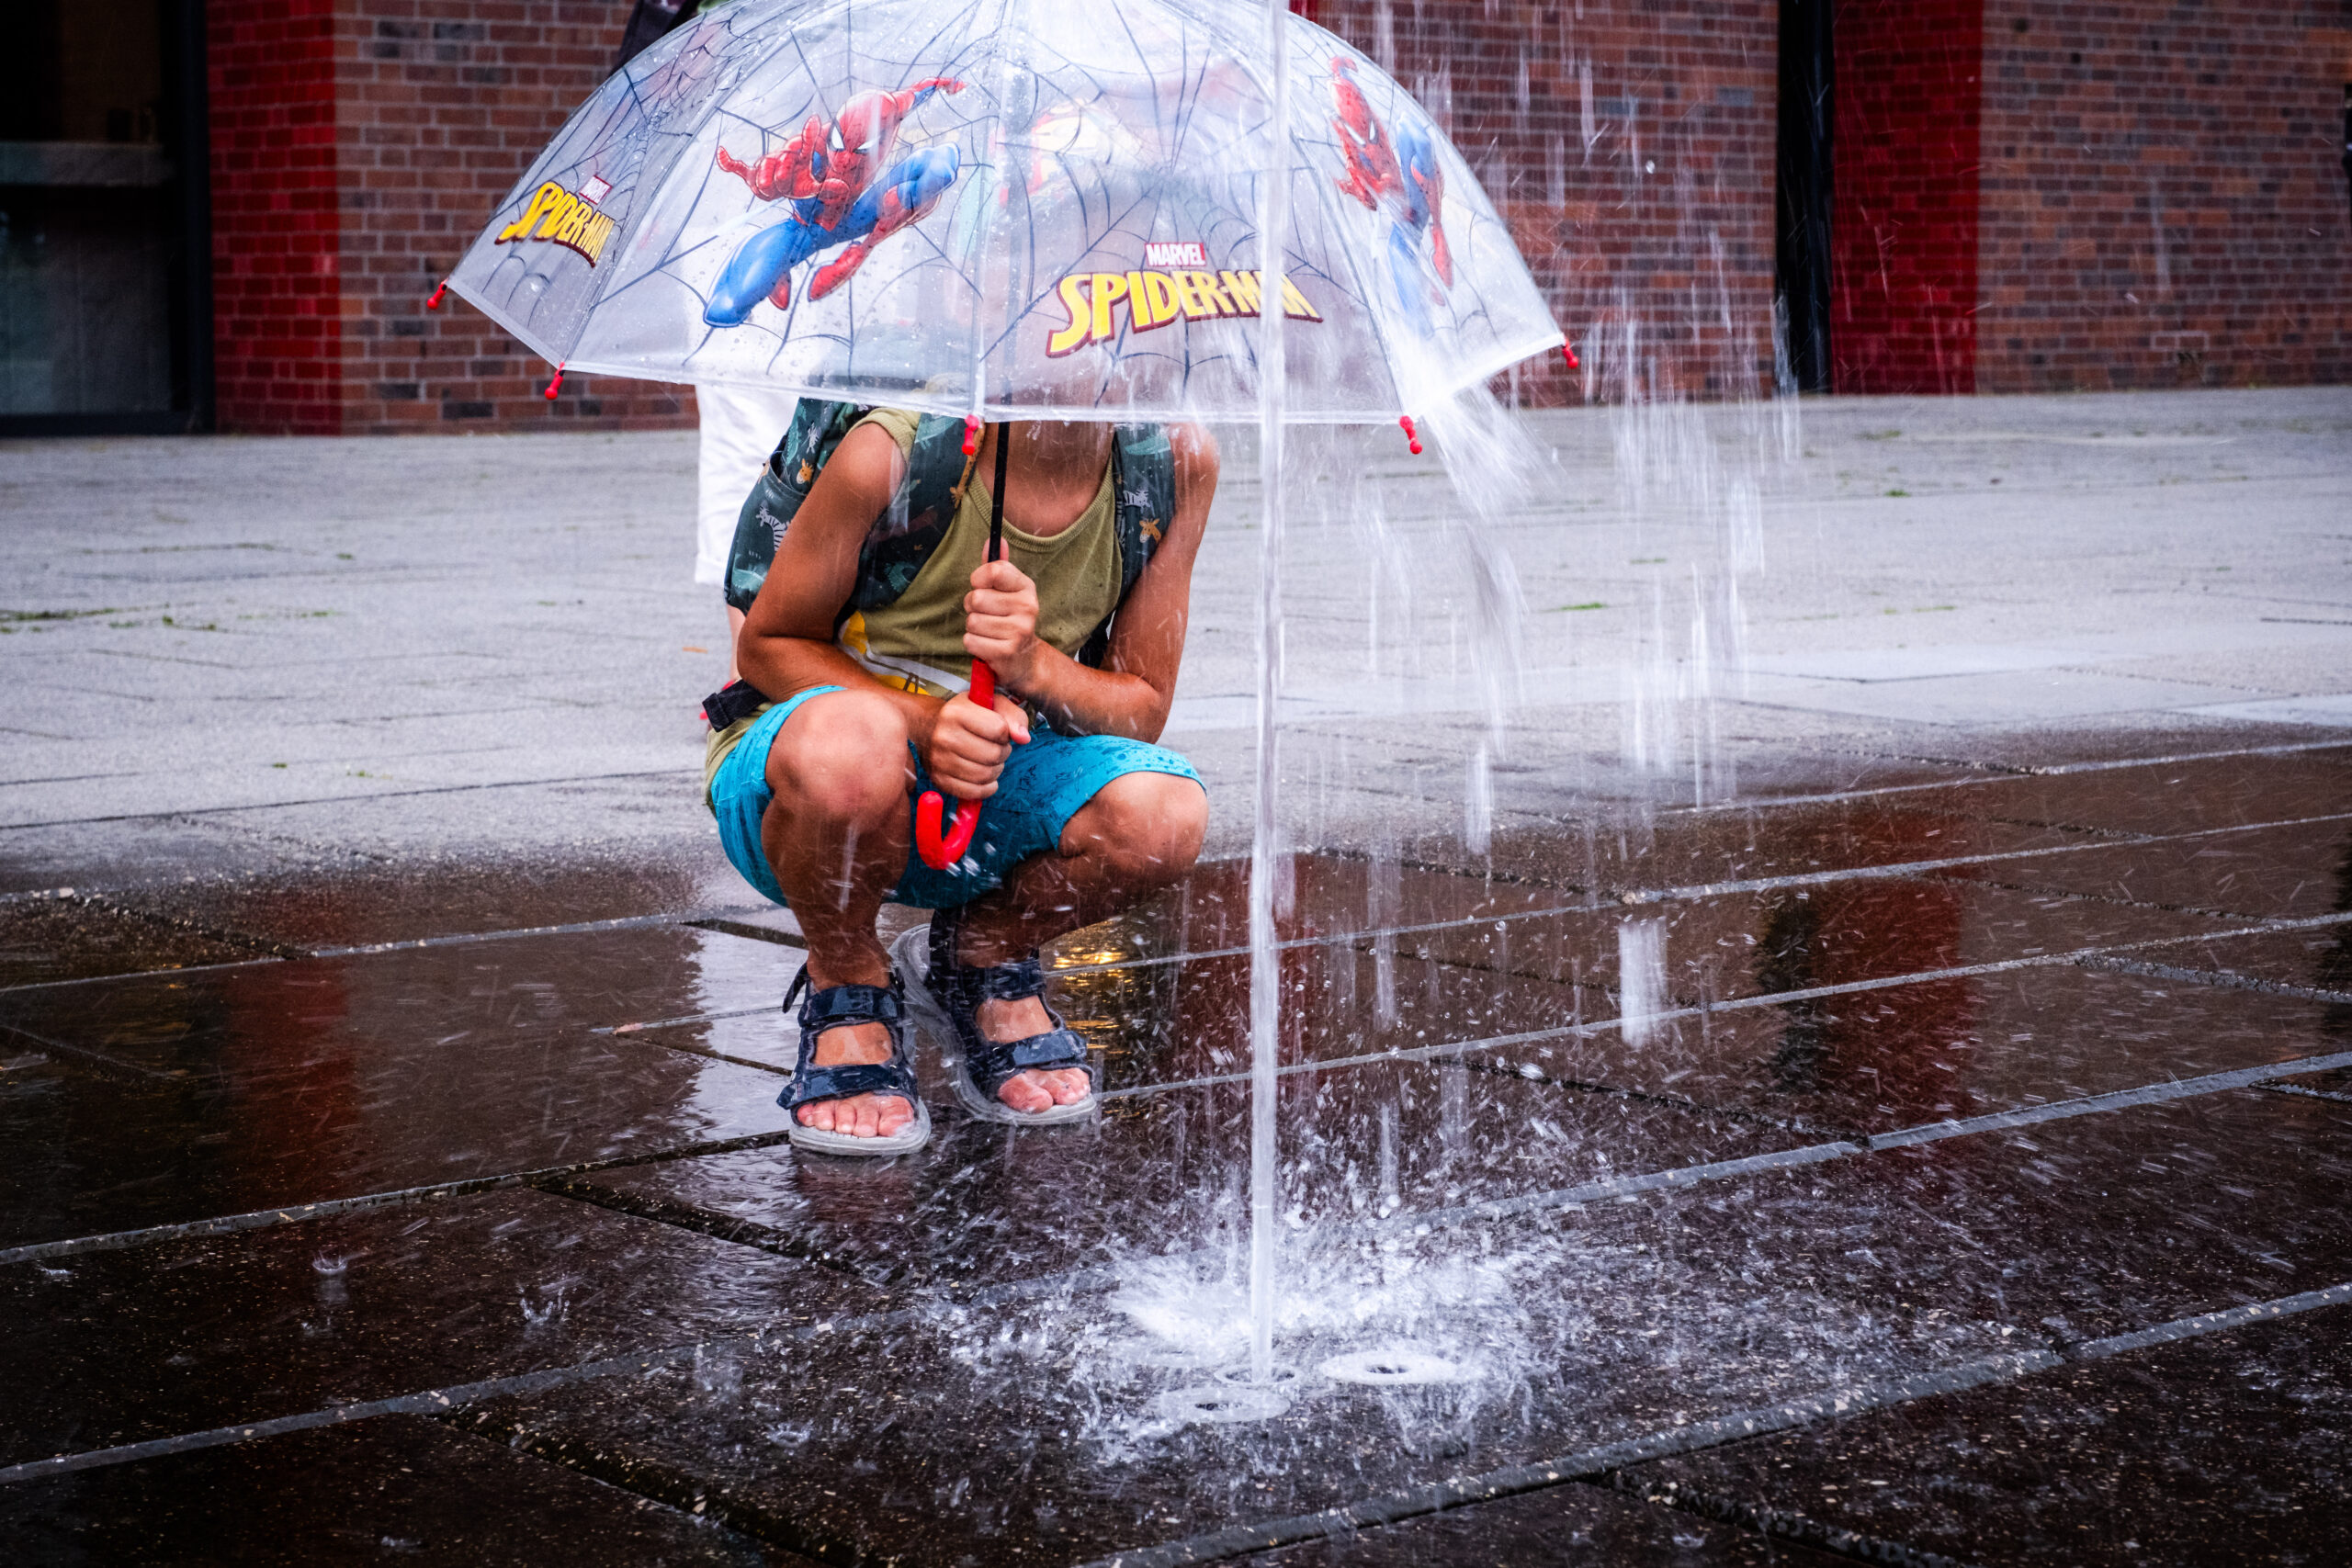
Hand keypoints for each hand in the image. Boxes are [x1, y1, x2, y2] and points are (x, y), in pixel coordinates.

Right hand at [924, 689, 1029, 800]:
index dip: (1005, 733)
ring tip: (989, 760)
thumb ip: (1013, 715)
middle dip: (1002, 752)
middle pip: (993, 755)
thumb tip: (1024, 738)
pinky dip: (986, 787)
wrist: (928, 726)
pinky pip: (973, 792)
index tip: (998, 731)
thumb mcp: (990, 703)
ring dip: (995, 770)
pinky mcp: (939, 780)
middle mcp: (944, 736)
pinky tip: (985, 777)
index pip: (999, 729)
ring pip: (985, 775)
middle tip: (996, 747)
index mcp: (956, 712)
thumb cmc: (966, 714)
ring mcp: (939, 760)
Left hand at [964, 558, 1042, 691]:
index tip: (982, 587)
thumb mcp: (1008, 591)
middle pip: (976, 598)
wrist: (1025, 659)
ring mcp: (1018, 630)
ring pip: (971, 621)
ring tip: (989, 631)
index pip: (993, 570)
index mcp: (1026, 587)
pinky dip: (974, 644)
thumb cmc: (1010, 620)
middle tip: (987, 615)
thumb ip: (998, 567)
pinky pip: (970, 641)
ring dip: (974, 628)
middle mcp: (1027, 607)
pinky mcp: (1006, 651)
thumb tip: (994, 540)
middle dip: (973, 608)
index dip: (978, 579)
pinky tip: (988, 645)